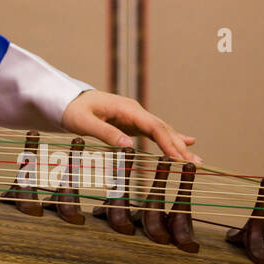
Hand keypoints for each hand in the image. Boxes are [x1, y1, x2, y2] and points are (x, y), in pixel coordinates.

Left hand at [61, 90, 198, 163]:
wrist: (67, 100)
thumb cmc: (74, 110)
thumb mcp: (84, 122)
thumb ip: (105, 132)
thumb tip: (128, 145)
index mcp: (126, 108)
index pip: (153, 126)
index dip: (168, 142)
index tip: (179, 158)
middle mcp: (135, 111)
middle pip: (162, 128)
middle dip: (179, 147)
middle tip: (196, 164)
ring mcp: (135, 116)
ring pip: (162, 130)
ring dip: (178, 145)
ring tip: (196, 160)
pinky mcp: (132, 123)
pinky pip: (155, 132)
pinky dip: (171, 139)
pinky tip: (187, 142)